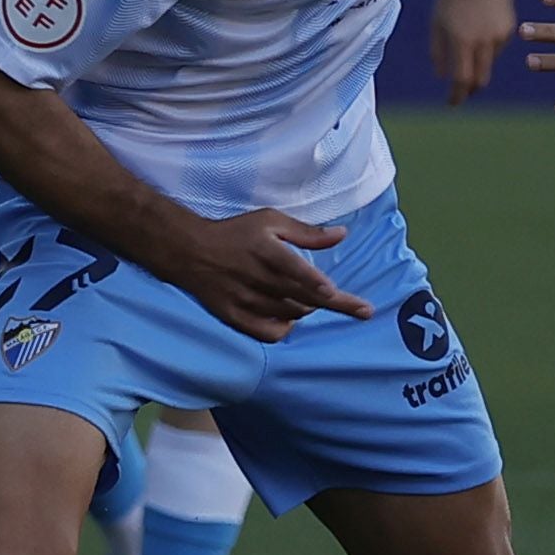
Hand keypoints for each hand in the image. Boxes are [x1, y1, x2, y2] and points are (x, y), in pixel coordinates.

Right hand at [165, 208, 375, 340]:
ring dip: (309, 309)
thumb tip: (342, 234)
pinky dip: (286, 328)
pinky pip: (269, 333)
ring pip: (292, 315)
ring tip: (311, 298)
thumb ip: (307, 232)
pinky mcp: (235, 317)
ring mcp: (246, 301)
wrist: (191, 251)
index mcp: (268, 253)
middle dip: (337, 304)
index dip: (318, 285)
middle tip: (363, 309)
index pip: (298, 273)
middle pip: (304, 299)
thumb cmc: (236, 233)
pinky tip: (289, 318)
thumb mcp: (271, 221)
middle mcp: (258, 279)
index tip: (335, 293)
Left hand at [430, 0, 518, 102]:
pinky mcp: (509, 27)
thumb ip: (438, 52)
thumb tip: (444, 77)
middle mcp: (483, 41)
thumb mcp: (436, 24)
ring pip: (489, 62)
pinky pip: (498, 47)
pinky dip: (488, 47)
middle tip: (462, 91)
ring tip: (467, 42)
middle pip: (481, 78)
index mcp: (462, 40)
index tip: (452, 103)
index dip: (457, 96)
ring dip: (478, 63)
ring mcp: (499, 35)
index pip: (462, 80)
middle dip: (471, 88)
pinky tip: (480, 28)